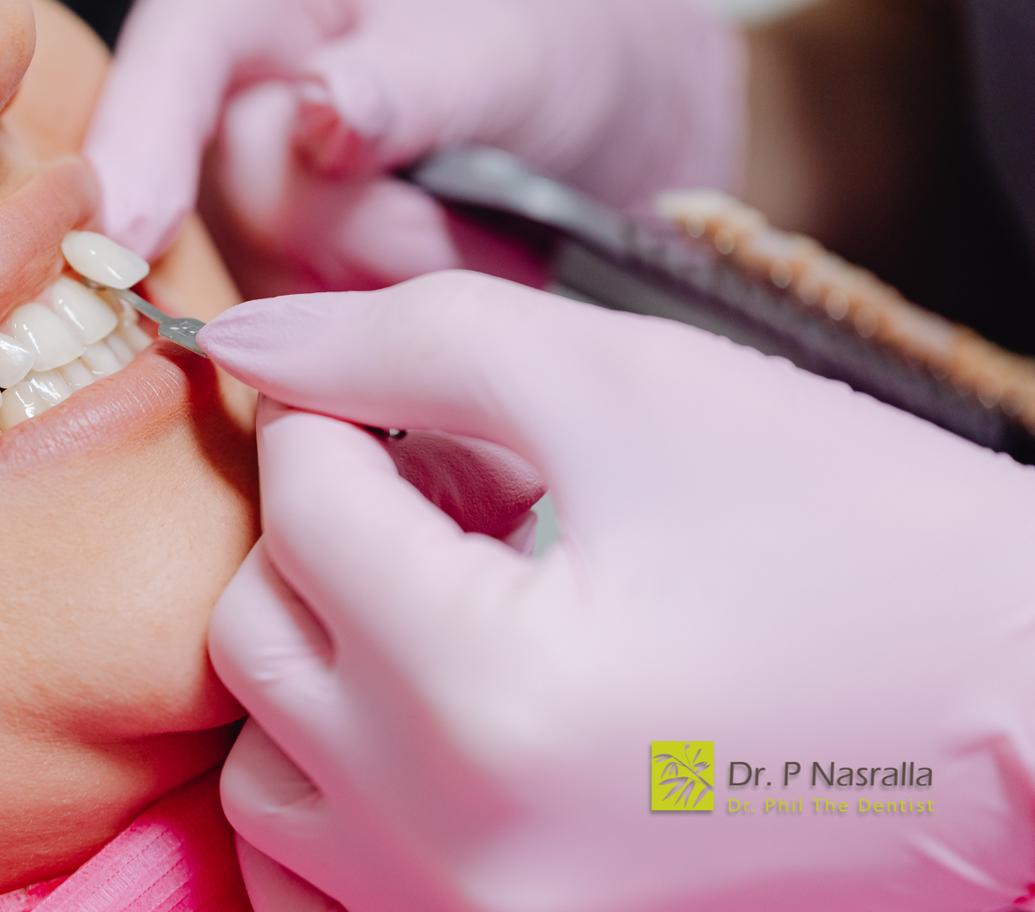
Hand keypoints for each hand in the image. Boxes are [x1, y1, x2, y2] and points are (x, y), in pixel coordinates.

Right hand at [84, 0, 740, 286]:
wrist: (608, 134)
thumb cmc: (551, 49)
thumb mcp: (504, 46)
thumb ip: (408, 82)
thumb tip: (321, 113)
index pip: (173, 50)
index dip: (142, 141)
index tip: (130, 230)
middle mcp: (228, 82)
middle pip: (220, 190)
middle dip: (351, 224)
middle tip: (457, 210)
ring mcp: (241, 188)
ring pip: (261, 277)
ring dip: (380, 278)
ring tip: (471, 231)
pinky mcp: (267, 272)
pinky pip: (294, 336)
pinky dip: (377, 322)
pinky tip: (435, 271)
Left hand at [200, 273, 1034, 911]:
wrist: (1032, 729)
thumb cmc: (856, 542)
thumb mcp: (634, 389)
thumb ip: (412, 342)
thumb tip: (240, 338)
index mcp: (484, 688)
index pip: (298, 502)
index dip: (337, 417)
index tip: (403, 403)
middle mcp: (451, 845)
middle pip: (255, 634)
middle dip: (329, 534)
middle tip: (447, 496)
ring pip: (269, 765)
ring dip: (328, 660)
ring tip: (461, 607)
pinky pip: (317, 880)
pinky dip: (345, 789)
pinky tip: (443, 720)